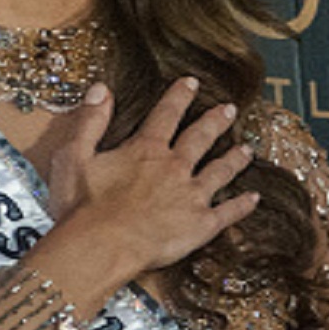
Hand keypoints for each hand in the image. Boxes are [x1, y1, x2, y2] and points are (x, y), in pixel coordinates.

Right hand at [39, 77, 258, 290]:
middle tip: (230, 109)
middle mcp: (174, 167)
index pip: (166, 115)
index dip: (179, 97)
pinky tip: (253, 199)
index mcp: (146, 150)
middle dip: (215, 121)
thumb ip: (91, 121)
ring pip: (220, 171)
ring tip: (247, 149)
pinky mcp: (200, 225)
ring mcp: (191, 196)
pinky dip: (242, 205)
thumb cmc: (82, 207)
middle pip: (201, 138)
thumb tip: (101, 89)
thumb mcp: (74, 156)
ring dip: (234, 159)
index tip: (191, 82)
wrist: (101, 247)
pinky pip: (227, 213)